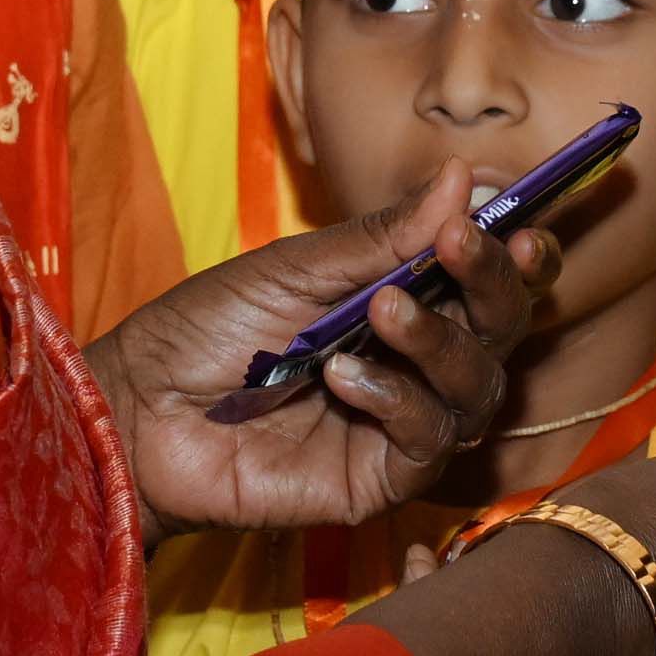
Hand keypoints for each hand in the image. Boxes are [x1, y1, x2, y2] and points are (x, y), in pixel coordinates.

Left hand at [88, 169, 541, 531]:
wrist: (141, 412)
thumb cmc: (206, 331)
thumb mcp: (295, 268)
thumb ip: (383, 236)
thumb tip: (466, 177)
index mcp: (402, 298)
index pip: (485, 279)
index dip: (513, 255)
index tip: (514, 224)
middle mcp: (416, 360)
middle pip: (500, 328)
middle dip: (491, 284)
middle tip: (457, 247)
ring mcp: (403, 422)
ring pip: (478, 385)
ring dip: (439, 341)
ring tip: (380, 311)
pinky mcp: (381, 479)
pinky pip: (429, 439)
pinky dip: (398, 400)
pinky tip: (342, 378)